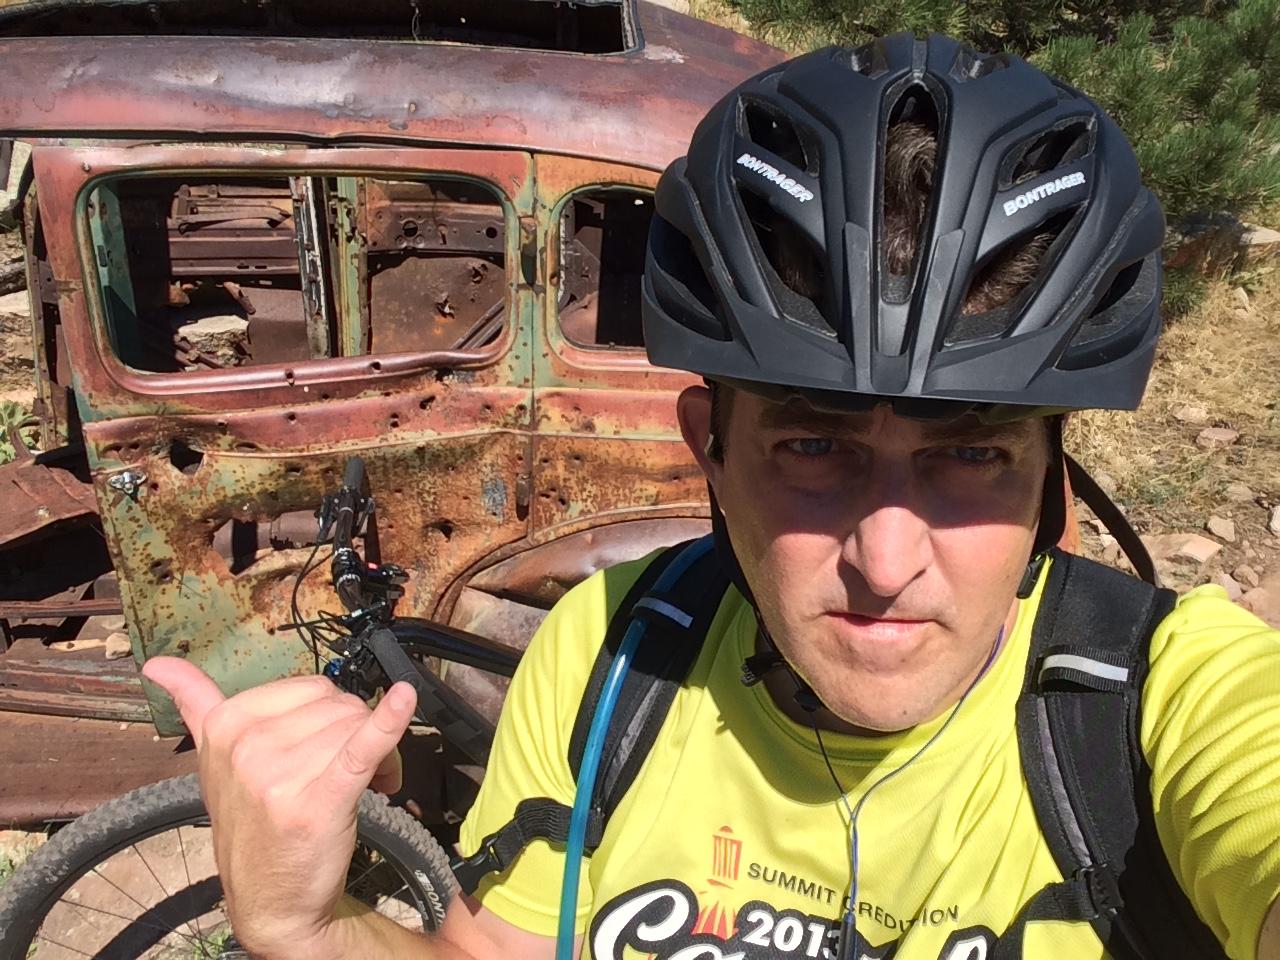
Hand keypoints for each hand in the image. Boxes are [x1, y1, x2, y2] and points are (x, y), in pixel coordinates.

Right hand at [142, 656, 416, 959]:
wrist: (270, 900)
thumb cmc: (253, 823)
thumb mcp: (214, 760)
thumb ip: (194, 704)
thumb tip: (156, 663)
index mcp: (225, 725)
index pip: (311, 687)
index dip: (333, 713)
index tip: (329, 744)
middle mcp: (248, 745)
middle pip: (340, 704)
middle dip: (357, 731)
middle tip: (352, 769)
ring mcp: (280, 774)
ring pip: (358, 727)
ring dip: (379, 752)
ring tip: (367, 784)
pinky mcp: (318, 799)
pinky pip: (362, 748)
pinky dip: (390, 722)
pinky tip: (405, 700)